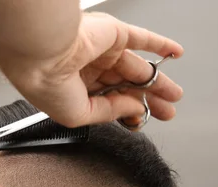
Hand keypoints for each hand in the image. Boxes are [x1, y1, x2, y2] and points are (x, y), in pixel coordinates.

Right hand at [0, 13, 183, 127]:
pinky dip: (160, 45)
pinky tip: (174, 53)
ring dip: (157, 81)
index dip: (126, 113)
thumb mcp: (79, 114)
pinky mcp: (112, 33)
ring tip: (174, 95)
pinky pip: (142, 38)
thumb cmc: (46, 83)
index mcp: (73, 88)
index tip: (140, 122)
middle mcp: (87, 68)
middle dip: (147, 100)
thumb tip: (135, 109)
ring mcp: (101, 50)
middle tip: (165, 112)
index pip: (107, 102)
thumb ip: (109, 112)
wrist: (42, 51)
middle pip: (126, 86)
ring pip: (136, 67)